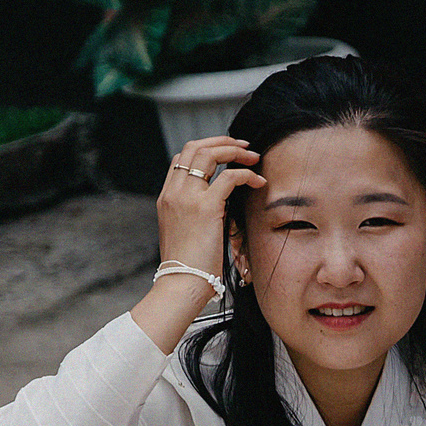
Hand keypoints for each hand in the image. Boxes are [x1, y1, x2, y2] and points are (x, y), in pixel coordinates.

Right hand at [155, 135, 261, 273]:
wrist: (181, 283)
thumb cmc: (188, 267)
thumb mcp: (184, 234)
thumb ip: (194, 215)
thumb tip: (215, 210)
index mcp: (166, 197)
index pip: (181, 158)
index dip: (205, 149)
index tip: (226, 154)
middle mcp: (174, 192)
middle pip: (194, 147)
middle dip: (222, 142)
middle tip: (244, 147)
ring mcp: (187, 197)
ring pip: (209, 154)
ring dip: (234, 151)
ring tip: (254, 158)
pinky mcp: (206, 208)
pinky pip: (229, 178)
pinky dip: (247, 175)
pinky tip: (259, 182)